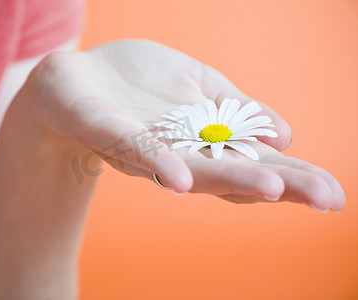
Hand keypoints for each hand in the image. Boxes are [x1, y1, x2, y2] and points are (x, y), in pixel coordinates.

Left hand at [19, 39, 343, 211]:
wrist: (76, 81)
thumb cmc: (138, 84)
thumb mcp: (197, 85)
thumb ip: (237, 108)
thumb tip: (286, 134)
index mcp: (202, 141)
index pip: (255, 162)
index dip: (295, 177)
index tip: (334, 193)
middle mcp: (179, 153)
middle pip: (231, 174)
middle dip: (278, 186)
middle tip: (325, 199)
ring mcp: (144, 147)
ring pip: (190, 167)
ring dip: (229, 179)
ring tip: (271, 189)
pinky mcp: (109, 131)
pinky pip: (135, 148)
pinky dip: (160, 163)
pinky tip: (182, 178)